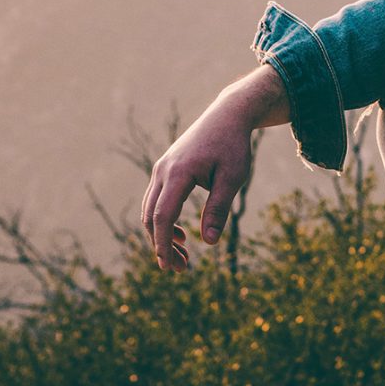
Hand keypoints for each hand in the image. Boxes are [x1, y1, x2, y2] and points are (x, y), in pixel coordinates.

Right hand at [140, 66, 287, 271]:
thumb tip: (209, 243)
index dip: (162, 244)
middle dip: (162, 246)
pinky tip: (184, 236)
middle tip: (180, 270)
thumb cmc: (233, 146)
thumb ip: (219, 209)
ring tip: (184, 257)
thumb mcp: (232, 178)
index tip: (168, 266)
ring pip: (151, 209)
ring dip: (162, 235)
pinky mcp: (166, 170)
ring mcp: (162, 169)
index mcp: (178, 173)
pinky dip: (164, 221)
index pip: (162, 216)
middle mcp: (164, 171)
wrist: (227, 115)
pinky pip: (157, 200)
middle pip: (151, 216)